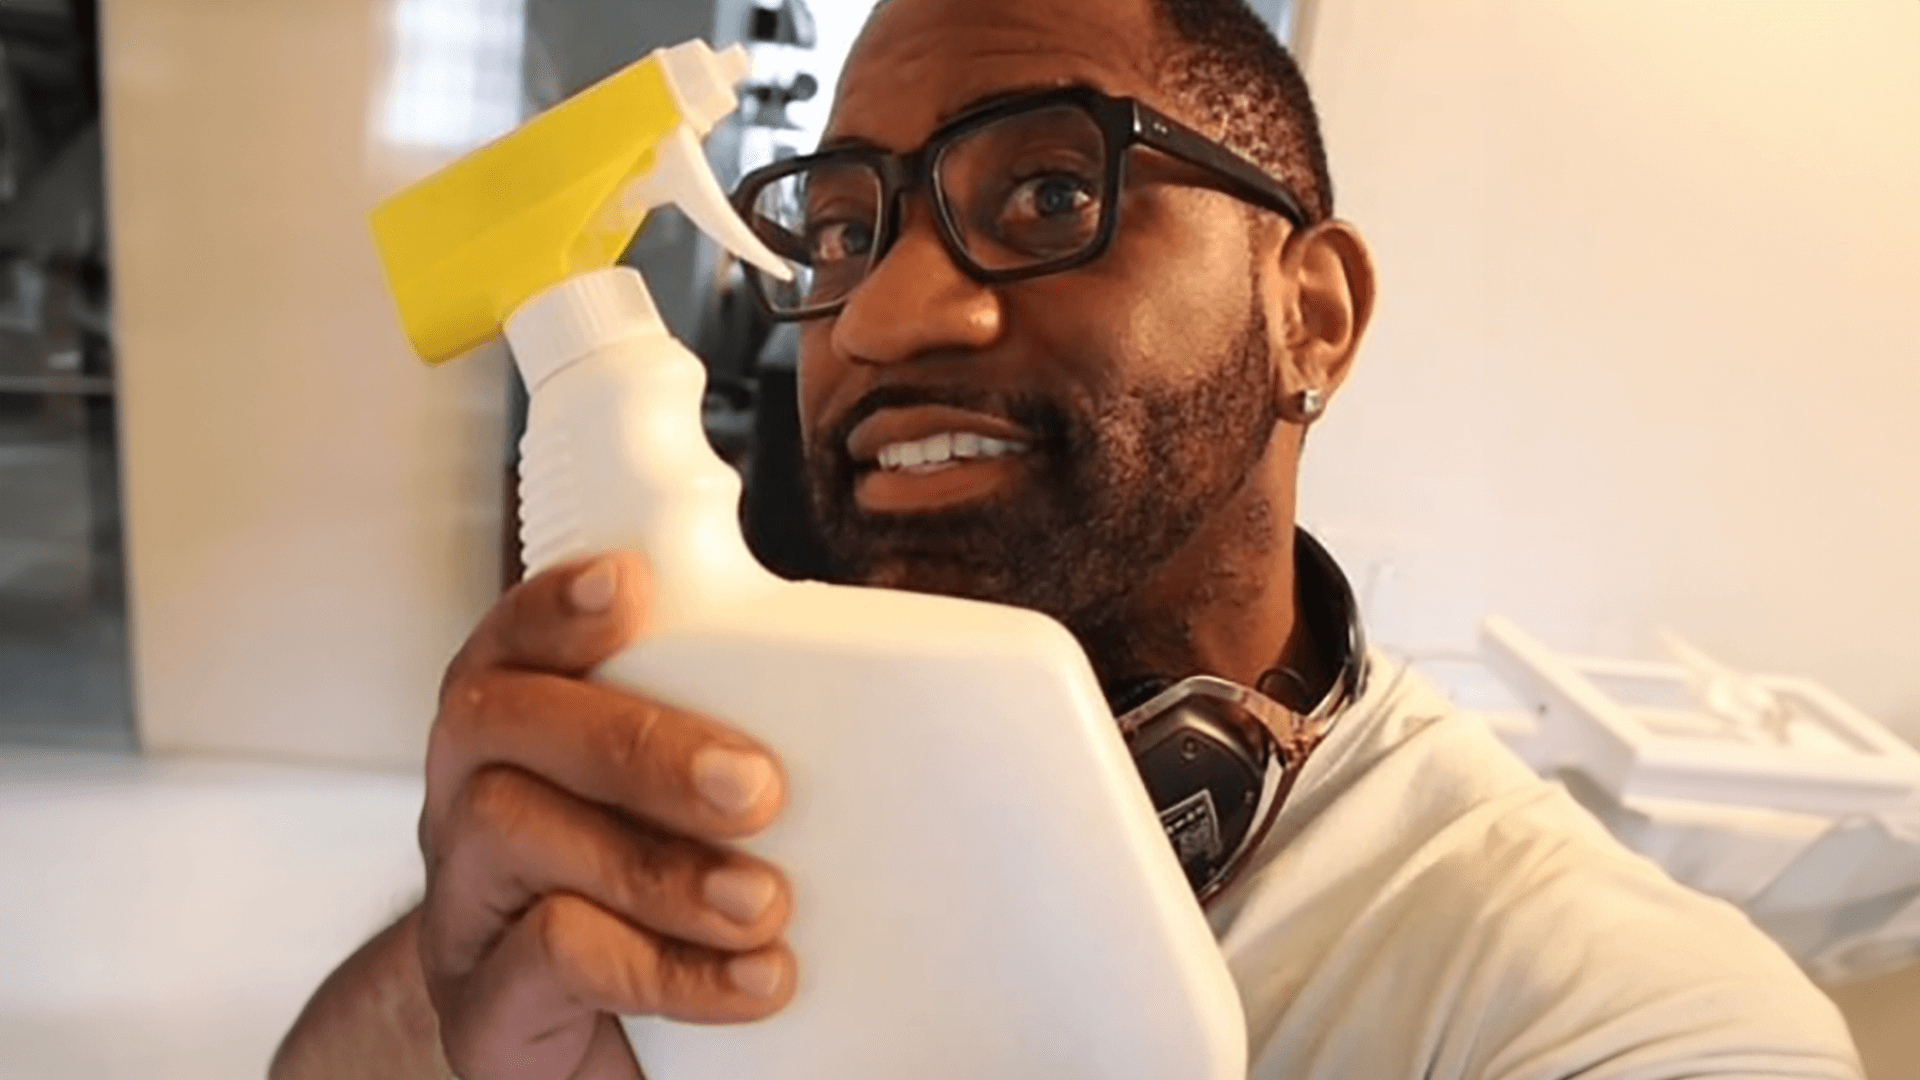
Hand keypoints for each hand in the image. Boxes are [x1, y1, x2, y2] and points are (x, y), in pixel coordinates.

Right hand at [419, 551, 794, 1079]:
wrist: (591, 1059)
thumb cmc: (651, 910)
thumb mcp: (681, 815)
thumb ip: (733, 749)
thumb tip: (886, 697)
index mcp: (519, 737)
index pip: (511, 643)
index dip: (554, 607)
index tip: (631, 588)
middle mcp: (468, 802)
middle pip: (500, 723)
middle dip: (636, 743)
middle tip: (755, 789)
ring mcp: (465, 905)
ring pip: (512, 831)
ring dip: (654, 863)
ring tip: (762, 903)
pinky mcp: (483, 1008)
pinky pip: (546, 959)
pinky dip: (659, 966)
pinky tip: (746, 980)